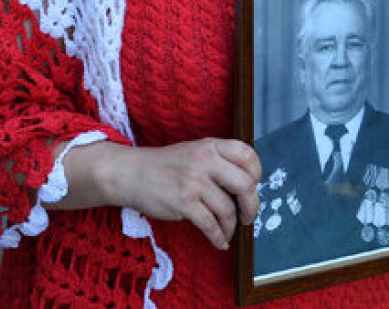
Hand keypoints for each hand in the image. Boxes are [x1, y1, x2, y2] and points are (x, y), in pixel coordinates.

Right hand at [56, 139, 260, 250]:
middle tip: (248, 216)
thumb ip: (219, 160)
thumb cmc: (166, 165)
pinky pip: (210, 225)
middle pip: (245, 184)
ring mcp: (194, 182)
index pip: (248, 155)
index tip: (253, 187)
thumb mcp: (195, 150)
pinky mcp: (183, 203)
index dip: (257, 173)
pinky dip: (218, 237)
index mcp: (211, 146)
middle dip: (252, 206)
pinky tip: (219, 242)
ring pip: (228, 210)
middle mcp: (206, 160)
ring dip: (231, 226)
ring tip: (227, 231)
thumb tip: (247, 184)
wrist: (131, 173)